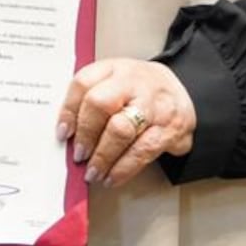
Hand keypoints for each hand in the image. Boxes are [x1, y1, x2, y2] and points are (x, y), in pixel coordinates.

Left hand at [57, 58, 194, 187]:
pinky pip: (142, 151)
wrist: (183, 90)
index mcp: (114, 69)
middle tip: (79, 155)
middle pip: (100, 104)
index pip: (84, 82)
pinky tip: (112, 176)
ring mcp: (154, 105)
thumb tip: (66, 132)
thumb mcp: (115, 81)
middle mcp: (134, 83)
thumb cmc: (140, 90)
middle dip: (85, 134)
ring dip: (102, 156)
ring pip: (121, 130)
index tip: (62, 132)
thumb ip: (89, 99)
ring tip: (93, 172)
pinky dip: (123, 169)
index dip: (68, 110)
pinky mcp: (170, 129)